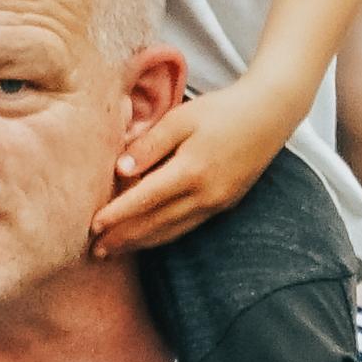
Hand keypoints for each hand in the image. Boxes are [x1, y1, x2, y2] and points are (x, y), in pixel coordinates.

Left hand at [92, 81, 293, 260]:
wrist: (270, 115)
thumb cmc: (221, 110)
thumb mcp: (181, 117)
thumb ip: (150, 144)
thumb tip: (120, 170)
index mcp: (192, 170)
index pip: (145, 199)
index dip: (117, 215)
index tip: (92, 227)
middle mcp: (205, 194)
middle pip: (155, 224)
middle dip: (123, 238)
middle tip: (94, 250)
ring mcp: (216, 204)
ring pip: (171, 231)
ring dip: (140, 243)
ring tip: (113, 251)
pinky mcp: (223, 205)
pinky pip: (186, 227)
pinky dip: (162, 236)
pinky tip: (146, 238)